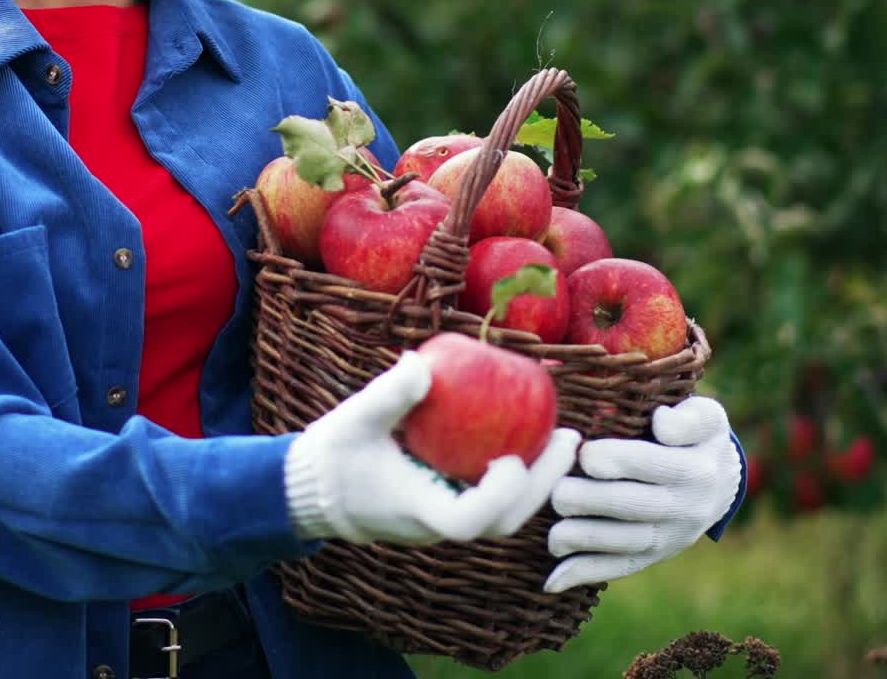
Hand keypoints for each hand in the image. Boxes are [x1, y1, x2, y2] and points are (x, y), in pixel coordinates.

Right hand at [285, 351, 580, 545]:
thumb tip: (422, 363)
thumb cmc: (335, 454)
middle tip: (569, 439)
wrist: (317, 488)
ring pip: (504, 514)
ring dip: (538, 480)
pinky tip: (533, 437)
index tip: (511, 459)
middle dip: (542, 485)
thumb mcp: (355, 418)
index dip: (497, 497)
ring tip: (564, 438)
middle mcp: (437, 522)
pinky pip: (493, 497)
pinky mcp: (448, 504)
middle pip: (503, 523)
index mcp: (415, 507)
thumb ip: (389, 394)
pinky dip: (518, 474)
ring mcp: (445, 517)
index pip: (466, 522)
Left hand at [543, 396, 740, 593]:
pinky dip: (586, 573)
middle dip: (592, 501)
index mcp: (696, 469)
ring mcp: (670, 538)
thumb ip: (689, 417)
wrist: (720, 483)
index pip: (653, 464)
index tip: (586, 454)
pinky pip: (621, 567)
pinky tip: (554, 579)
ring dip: (586, 540)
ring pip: (625, 542)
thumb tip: (661, 422)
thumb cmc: (697, 436)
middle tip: (557, 492)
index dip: (618, 460)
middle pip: (634, 507)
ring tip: (552, 535)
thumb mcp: (707, 415)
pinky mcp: (654, 556)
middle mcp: (685, 508)